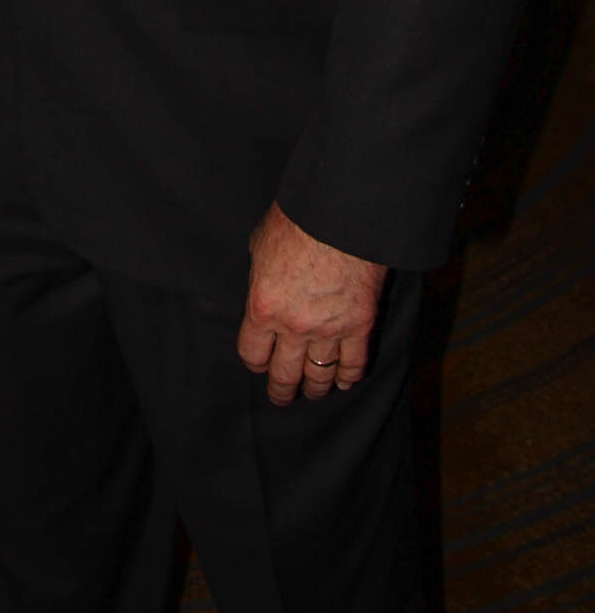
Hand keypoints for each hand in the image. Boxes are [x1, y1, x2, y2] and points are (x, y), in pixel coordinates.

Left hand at [236, 202, 386, 405]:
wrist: (341, 215)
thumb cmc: (297, 222)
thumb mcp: (260, 245)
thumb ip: (260, 275)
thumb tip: (263, 286)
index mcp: (263, 307)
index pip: (252, 354)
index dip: (255, 362)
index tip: (259, 364)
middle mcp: (294, 327)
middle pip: (284, 374)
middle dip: (281, 390)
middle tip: (281, 397)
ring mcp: (329, 330)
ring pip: (319, 376)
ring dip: (314, 388)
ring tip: (312, 393)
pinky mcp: (360, 326)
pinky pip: (354, 364)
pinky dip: (349, 377)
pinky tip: (344, 382)